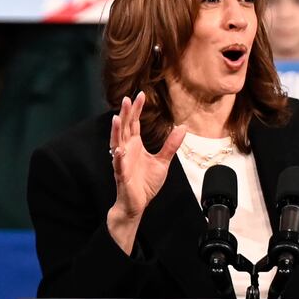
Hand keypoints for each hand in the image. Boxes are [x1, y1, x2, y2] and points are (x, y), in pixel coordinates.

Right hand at [107, 89, 182, 228]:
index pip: (133, 123)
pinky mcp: (122, 176)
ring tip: (116, 118)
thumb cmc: (145, 183)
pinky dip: (118, 158)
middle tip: (127, 99)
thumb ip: (171, 145)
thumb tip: (182, 127)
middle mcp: (126, 150)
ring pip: (117, 143)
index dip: (136, 109)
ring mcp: (122, 162)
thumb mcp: (163, 162)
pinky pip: (118, 166)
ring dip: (116, 131)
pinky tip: (118, 151)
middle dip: (125, 114)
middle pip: (124, 128)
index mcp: (135, 145)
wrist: (137, 204)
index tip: (140, 95)